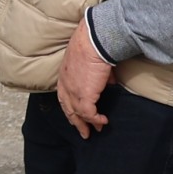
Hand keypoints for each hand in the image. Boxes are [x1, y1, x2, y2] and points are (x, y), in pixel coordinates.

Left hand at [57, 16, 113, 138]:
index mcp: (64, 76)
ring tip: (94, 131)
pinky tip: (103, 121)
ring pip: (77, 114)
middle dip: (76, 122)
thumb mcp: (90, 61)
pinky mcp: (84, 96)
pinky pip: (89, 114)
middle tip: (83, 131)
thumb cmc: (93, 45)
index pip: (63, 97)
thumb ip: (96, 74)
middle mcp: (65, 86)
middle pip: (68, 109)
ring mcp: (73, 92)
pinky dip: (96, 119)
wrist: (93, 42)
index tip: (76, 115)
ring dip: (86, 125)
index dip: (70, 107)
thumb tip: (108, 81)